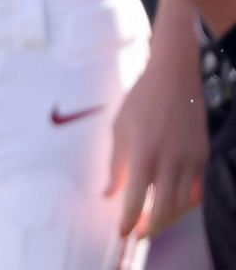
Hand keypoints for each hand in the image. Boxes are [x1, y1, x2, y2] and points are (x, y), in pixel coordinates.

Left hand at [107, 39, 207, 240]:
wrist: (174, 77)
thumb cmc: (140, 101)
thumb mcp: (119, 130)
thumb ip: (115, 166)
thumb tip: (108, 195)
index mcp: (143, 153)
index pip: (135, 199)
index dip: (128, 221)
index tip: (122, 234)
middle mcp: (170, 161)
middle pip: (164, 209)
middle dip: (150, 228)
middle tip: (139, 234)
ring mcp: (191, 160)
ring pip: (183, 205)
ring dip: (168, 219)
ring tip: (153, 222)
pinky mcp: (203, 157)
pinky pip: (197, 191)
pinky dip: (185, 204)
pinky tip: (173, 206)